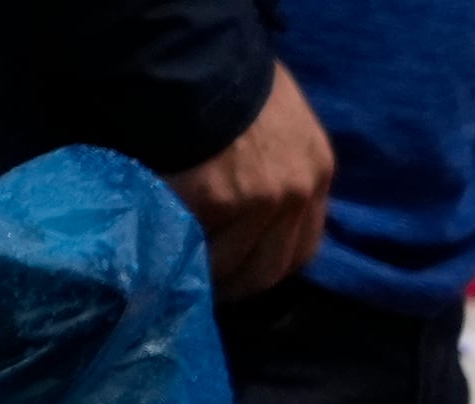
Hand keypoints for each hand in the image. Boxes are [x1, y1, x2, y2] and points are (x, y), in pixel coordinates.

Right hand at [168, 65, 333, 300]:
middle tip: (203, 283)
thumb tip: (253, 209)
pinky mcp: (212, 199)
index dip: (266, 265)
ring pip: (229, 265)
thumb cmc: (231, 78)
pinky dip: (174, 249)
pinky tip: (157, 248)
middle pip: (268, 269)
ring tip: (176, 269)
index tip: (241, 272)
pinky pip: (193, 242)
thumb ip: (278, 167)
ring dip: (201, 272)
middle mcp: (295, 193)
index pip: (301, 249)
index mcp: (317, 171)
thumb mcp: (279, 121)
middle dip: (235, 282)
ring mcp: (257, 201)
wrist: (192, 50)